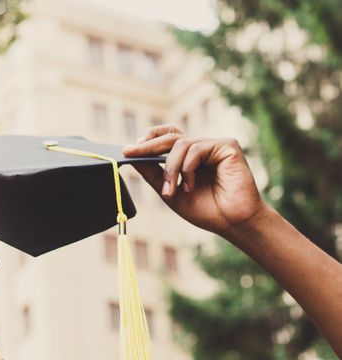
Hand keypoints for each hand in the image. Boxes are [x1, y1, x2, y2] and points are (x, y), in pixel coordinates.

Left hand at [123, 125, 265, 236]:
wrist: (231, 223)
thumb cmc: (205, 210)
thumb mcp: (168, 191)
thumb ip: (152, 173)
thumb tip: (130, 155)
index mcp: (189, 156)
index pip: (167, 136)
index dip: (149, 138)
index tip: (128, 149)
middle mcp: (202, 147)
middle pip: (170, 137)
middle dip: (147, 147)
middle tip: (130, 153)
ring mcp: (215, 145)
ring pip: (181, 144)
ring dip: (170, 169)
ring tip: (172, 191)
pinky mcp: (228, 146)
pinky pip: (197, 148)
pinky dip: (188, 168)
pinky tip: (191, 185)